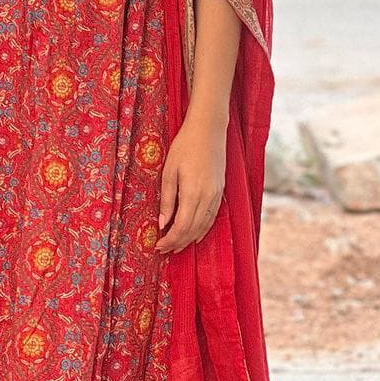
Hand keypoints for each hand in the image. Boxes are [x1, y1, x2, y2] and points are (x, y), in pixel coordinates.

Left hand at [155, 118, 225, 254]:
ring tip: (176, 246)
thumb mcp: (169, 172)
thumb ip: (167, 200)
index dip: (170, 240)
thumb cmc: (184, 147)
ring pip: (204, 226)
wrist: (208, 130)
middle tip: (164, 249)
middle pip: (193, 230)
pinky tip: (195, 234)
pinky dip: (203, 229)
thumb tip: (162, 223)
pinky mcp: (220, 191)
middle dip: (178, 243)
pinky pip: (212, 217)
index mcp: (193, 193)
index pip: (181, 227)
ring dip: (190, 238)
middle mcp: (208, 198)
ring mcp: (216, 195)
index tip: (158, 246)